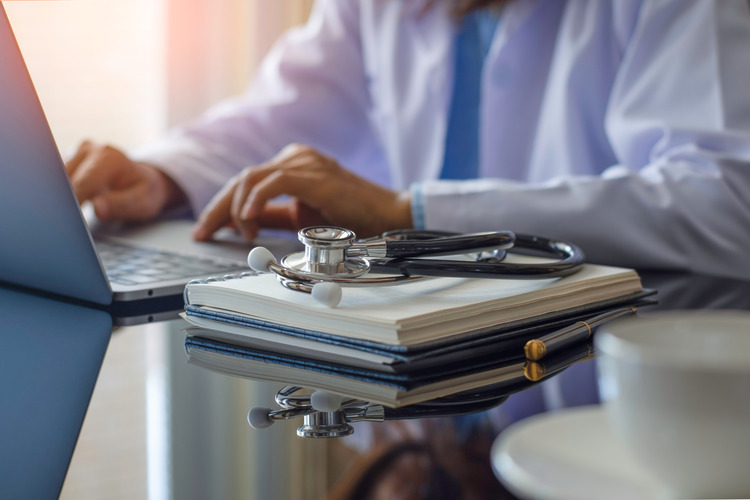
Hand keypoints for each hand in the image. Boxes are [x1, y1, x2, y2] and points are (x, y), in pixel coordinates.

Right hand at [65, 141, 185, 221]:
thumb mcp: (143, 202)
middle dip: (63, 201)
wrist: (146, 179)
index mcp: (110, 158)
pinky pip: (58, 177)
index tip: (68, 222)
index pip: (82, 183)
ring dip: (60, 197)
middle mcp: (92, 150)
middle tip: (65, 223)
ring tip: (68, 216)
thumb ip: (121, 205)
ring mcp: (80, 152)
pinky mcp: (72, 159)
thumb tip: (98, 207)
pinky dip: (60, 193)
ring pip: (57, 178)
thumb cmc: (145, 191)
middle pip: (65, 179)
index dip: (73, 204)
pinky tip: (66, 206)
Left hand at [193, 144, 412, 240]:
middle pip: (242, 178)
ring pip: (252, 178)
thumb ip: (272, 217)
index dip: (221, 206)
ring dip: (238, 208)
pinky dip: (256, 200)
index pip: (246, 182)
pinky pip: (274, 182)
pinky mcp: (314, 174)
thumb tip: (241, 225)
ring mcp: (305, 162)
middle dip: (218, 208)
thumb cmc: (351, 217)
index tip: (205, 229)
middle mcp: (295, 157)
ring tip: (242, 232)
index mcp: (291, 164)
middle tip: (203, 232)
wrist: (387, 215)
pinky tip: (249, 218)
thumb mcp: (301, 219)